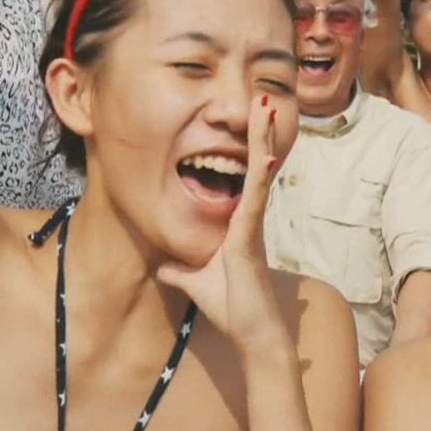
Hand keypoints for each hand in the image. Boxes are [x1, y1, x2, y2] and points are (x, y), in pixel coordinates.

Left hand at [156, 94, 286, 352]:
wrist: (252, 332)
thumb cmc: (230, 307)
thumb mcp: (192, 281)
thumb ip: (179, 269)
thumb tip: (163, 264)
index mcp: (238, 222)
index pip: (243, 175)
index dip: (247, 147)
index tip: (249, 120)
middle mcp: (248, 216)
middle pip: (255, 163)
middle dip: (258, 130)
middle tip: (264, 97)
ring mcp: (252, 222)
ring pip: (260, 169)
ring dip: (263, 137)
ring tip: (267, 105)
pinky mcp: (251, 233)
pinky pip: (256, 195)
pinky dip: (261, 172)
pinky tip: (266, 151)